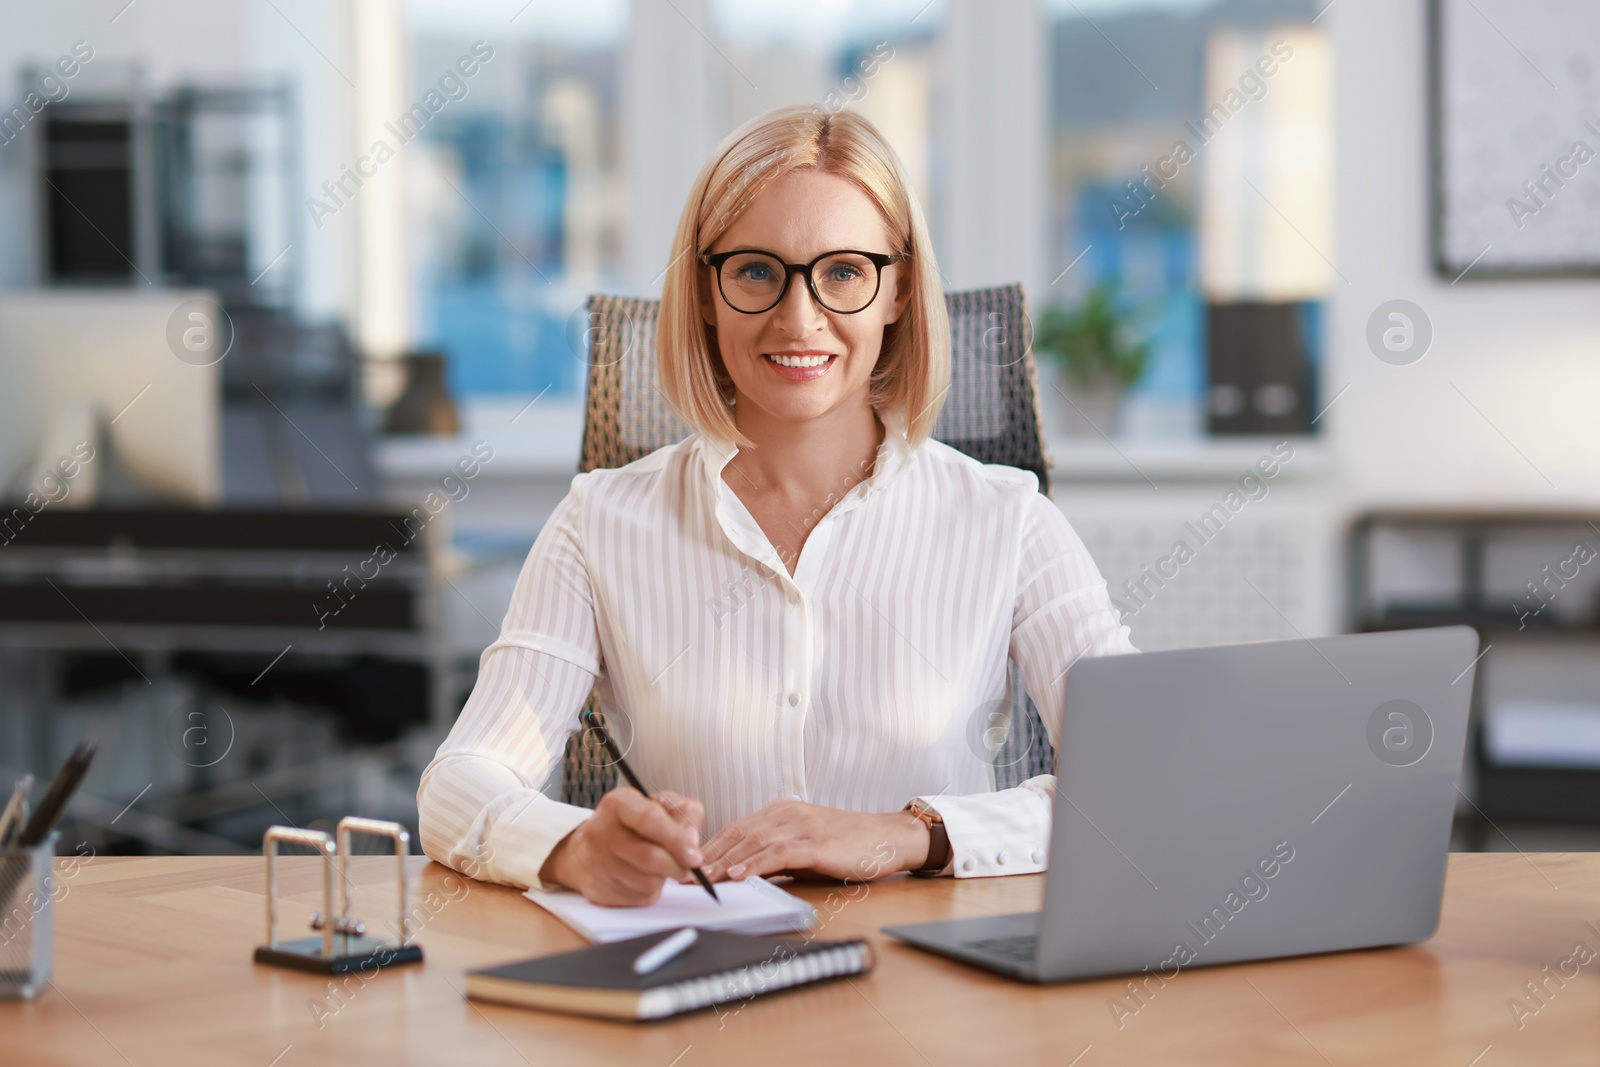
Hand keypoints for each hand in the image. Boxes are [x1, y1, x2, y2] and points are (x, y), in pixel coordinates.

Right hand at [539, 787, 704, 905]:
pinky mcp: (596, 887)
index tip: (694, 857)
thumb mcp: (661, 806)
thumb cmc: (632, 825)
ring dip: (661, 880)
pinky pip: (635, 898)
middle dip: (676, 867)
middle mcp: (600, 829)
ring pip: (645, 882)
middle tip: (687, 868)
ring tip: (657, 869)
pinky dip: (647, 892)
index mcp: (618, 803)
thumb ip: (684, 814)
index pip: (649, 819)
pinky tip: (641, 879)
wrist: (591, 848)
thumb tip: (690, 840)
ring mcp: (594, 860)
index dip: (677, 840)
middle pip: (649, 857)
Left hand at [699, 799, 927, 882]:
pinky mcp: (815, 843)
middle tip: (683, 876)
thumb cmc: (846, 845)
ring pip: (752, 842)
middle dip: (708, 856)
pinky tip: (738, 875)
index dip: (709, 848)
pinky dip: (755, 864)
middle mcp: (786, 814)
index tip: (686, 866)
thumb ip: (774, 857)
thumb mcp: (803, 849)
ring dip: (724, 862)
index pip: (735, 829)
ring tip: (702, 879)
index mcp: (780, 812)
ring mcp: (801, 826)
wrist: (887, 838)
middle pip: (737, 834)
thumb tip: (742, 875)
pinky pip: (778, 853)